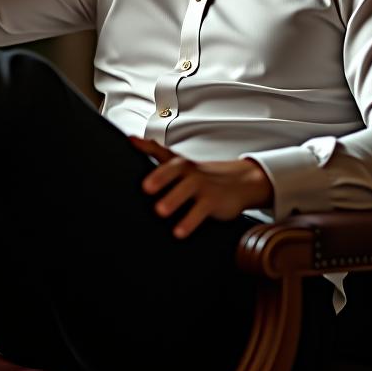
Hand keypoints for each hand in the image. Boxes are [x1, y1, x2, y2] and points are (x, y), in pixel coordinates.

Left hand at [129, 136, 273, 238]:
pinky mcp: (213, 202)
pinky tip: (179, 231)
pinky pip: (200, 211)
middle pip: (176, 170)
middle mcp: (190, 172)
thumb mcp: (178, 160)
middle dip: (161, 177)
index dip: (148, 152)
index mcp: (179, 163)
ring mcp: (202, 186)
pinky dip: (190, 222)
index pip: (163, 156)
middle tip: (146, 188)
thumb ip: (154, 150)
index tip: (135, 156)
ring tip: (160, 211)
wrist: (240, 181)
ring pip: (188, 190)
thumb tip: (131, 139)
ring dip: (174, 200)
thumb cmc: (201, 173)